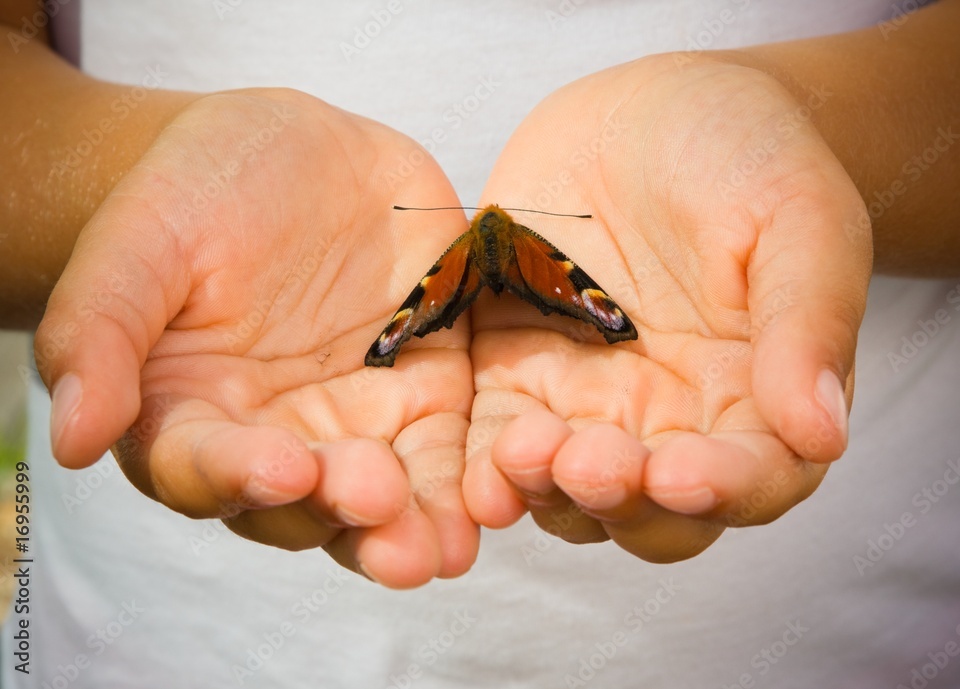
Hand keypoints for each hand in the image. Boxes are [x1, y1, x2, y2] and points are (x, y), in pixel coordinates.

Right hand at [34, 88, 477, 586]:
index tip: (284, 466)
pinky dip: (475, 473)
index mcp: (195, 418)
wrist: (290, 154)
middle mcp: (279, 439)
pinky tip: (498, 494)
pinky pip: (455, 444)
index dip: (241, 476)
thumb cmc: (197, 192)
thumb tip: (71, 436)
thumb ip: (102, 329)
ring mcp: (360, 421)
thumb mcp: (142, 239)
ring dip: (418, 523)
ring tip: (444, 546)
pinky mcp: (429, 391)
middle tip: (380, 513)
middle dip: (347, 517)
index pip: (209, 468)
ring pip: (390, 494)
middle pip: (310, 504)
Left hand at [463, 55, 871, 561]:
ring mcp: (588, 405)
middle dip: (619, 503)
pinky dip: (483, 465)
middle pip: (650, 511)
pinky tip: (472, 471)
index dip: (720, 491)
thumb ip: (808, 323)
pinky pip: (494, 438)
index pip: (751, 479)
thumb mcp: (799, 219)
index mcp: (757, 401)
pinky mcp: (517, 376)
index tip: (681, 475)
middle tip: (589, 466)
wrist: (654, 114)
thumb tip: (821, 436)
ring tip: (522, 454)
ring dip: (544, 490)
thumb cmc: (747, 160)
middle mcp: (671, 422)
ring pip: (567, 491)